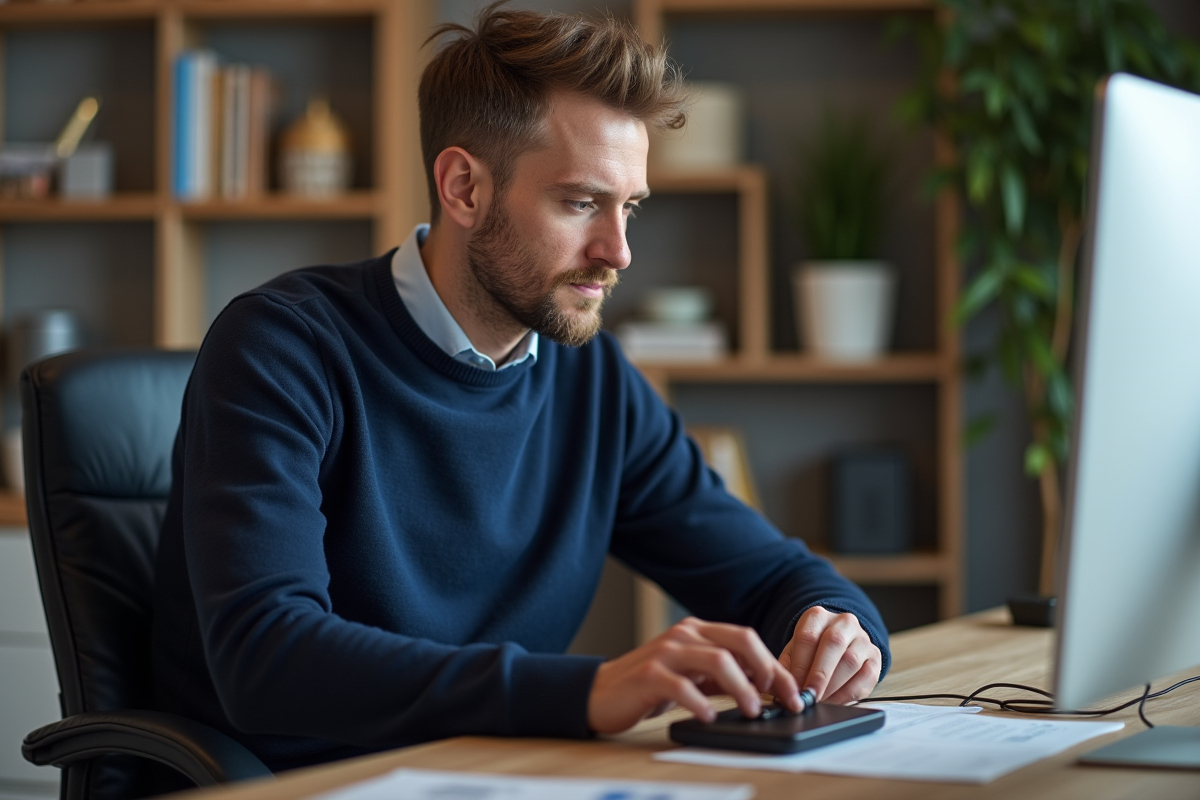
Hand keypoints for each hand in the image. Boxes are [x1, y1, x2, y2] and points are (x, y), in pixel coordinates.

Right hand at [586, 617, 801, 733]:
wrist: (600, 692)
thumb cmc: (650, 685)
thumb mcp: (692, 675)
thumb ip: (723, 676)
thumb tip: (766, 687)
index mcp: (698, 631)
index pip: (747, 640)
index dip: (774, 666)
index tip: (793, 693)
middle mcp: (684, 634)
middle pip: (740, 641)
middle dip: (767, 670)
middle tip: (779, 699)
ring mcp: (667, 653)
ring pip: (718, 660)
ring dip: (742, 688)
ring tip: (751, 711)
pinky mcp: (649, 675)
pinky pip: (682, 686)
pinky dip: (701, 703)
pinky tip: (709, 717)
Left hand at [779, 606, 881, 704]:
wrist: (841, 644)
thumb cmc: (812, 650)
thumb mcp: (795, 650)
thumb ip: (788, 665)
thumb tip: (782, 688)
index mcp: (818, 616)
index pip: (808, 636)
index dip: (800, 664)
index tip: (794, 686)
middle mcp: (844, 622)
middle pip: (833, 644)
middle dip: (819, 675)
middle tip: (808, 696)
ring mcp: (863, 638)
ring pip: (851, 661)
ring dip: (833, 686)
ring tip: (820, 701)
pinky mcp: (875, 657)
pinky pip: (866, 676)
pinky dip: (849, 693)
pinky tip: (836, 702)